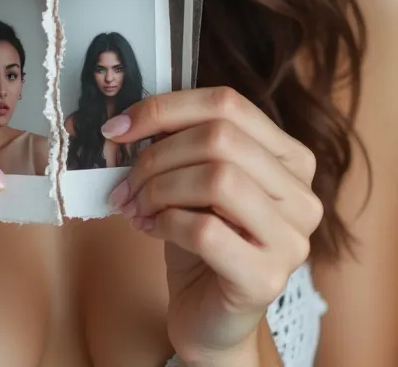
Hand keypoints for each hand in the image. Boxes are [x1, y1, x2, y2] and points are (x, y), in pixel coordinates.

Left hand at [104, 86, 322, 365]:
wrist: (209, 316)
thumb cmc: (201, 241)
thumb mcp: (194, 177)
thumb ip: (180, 141)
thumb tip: (129, 119)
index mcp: (290, 157)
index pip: (228, 103)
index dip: (166, 108)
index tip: (119, 127)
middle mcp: (302, 194)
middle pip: (220, 138)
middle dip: (158, 154)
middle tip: (127, 180)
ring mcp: (291, 239)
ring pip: (218, 178)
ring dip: (160, 188)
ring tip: (136, 206)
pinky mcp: (267, 279)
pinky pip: (206, 230)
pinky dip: (166, 222)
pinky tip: (152, 229)